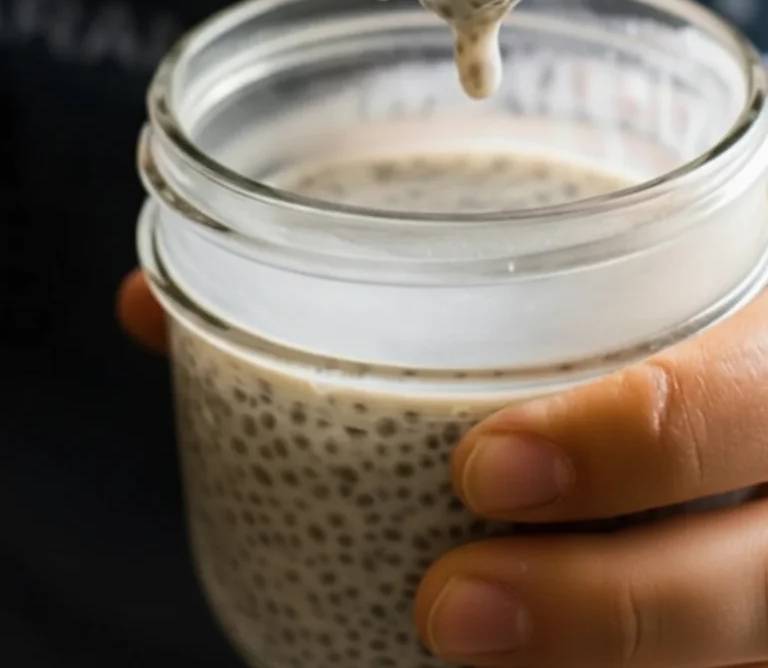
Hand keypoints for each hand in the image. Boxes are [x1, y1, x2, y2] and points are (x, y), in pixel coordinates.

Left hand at [118, 272, 767, 666]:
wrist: (691, 371)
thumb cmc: (600, 285)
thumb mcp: (546, 247)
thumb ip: (376, 271)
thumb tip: (150, 309)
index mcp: (755, 329)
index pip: (751, 394)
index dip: (648, 436)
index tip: (484, 466)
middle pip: (761, 566)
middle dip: (615, 604)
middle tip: (450, 600)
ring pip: (744, 638)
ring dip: (612, 661)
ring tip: (460, 651)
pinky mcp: (741, 601)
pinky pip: (710, 665)